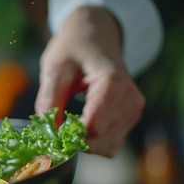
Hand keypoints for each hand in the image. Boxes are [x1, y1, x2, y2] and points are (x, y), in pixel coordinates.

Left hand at [35, 6, 144, 156]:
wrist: (95, 36)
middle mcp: (130, 99)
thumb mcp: (54, 68)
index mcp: (112, 83)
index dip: (69, 136)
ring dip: (83, 143)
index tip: (51, 129)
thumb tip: (50, 134)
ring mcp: (134, 110)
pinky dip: (93, 143)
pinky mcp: (131, 118)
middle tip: (56, 126)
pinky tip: (80, 126)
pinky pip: (111, 145)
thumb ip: (49, 101)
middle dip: (74, 141)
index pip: (93, 128)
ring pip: (107, 147)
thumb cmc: (73, 48)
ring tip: (68, 123)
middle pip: (100, 141)